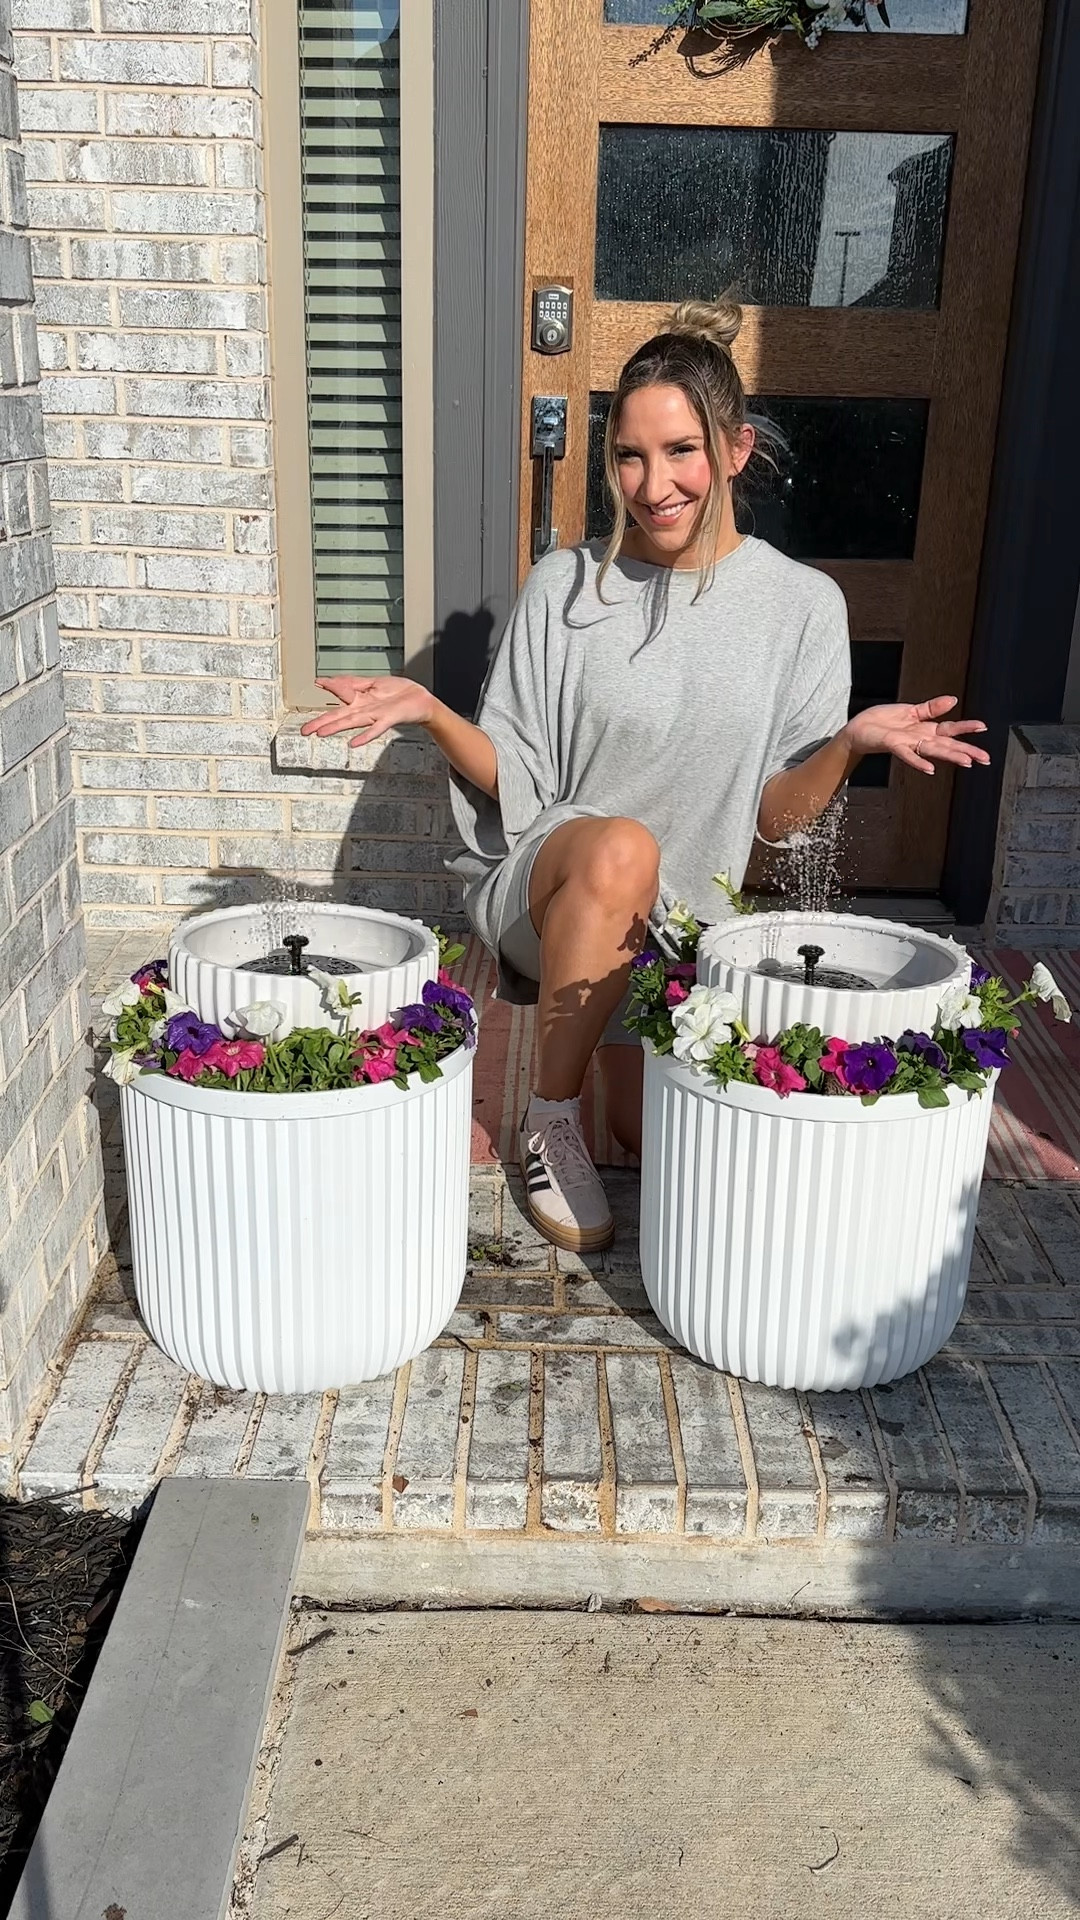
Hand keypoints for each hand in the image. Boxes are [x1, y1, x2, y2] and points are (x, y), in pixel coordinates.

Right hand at [300, 675, 437, 747]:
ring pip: (352, 721)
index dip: (329, 686)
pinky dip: (365, 736)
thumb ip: (352, 683)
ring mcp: (375, 715)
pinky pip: (375, 729)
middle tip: (305, 730)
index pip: (340, 692)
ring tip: (320, 733)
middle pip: (339, 715)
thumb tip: (329, 680)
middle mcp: (364, 709)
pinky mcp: (388, 718)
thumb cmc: (399, 692)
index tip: (316, 682)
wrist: (420, 700)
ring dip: (336, 728)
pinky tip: (353, 743)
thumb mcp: (373, 683)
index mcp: (360, 699)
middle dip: (320, 722)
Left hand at [842, 696, 989, 774]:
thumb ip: (932, 708)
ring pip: (933, 750)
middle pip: (947, 744)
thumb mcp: (911, 711)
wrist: (859, 729)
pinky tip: (930, 769)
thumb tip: (953, 700)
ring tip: (966, 762)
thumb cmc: (883, 722)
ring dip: (949, 756)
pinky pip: (908, 755)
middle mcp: (920, 739)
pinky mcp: (893, 745)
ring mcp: (908, 744)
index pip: (951, 729)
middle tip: (985, 758)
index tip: (984, 728)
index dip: (967, 728)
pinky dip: (918, 762)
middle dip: (967, 750)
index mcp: (926, 729)